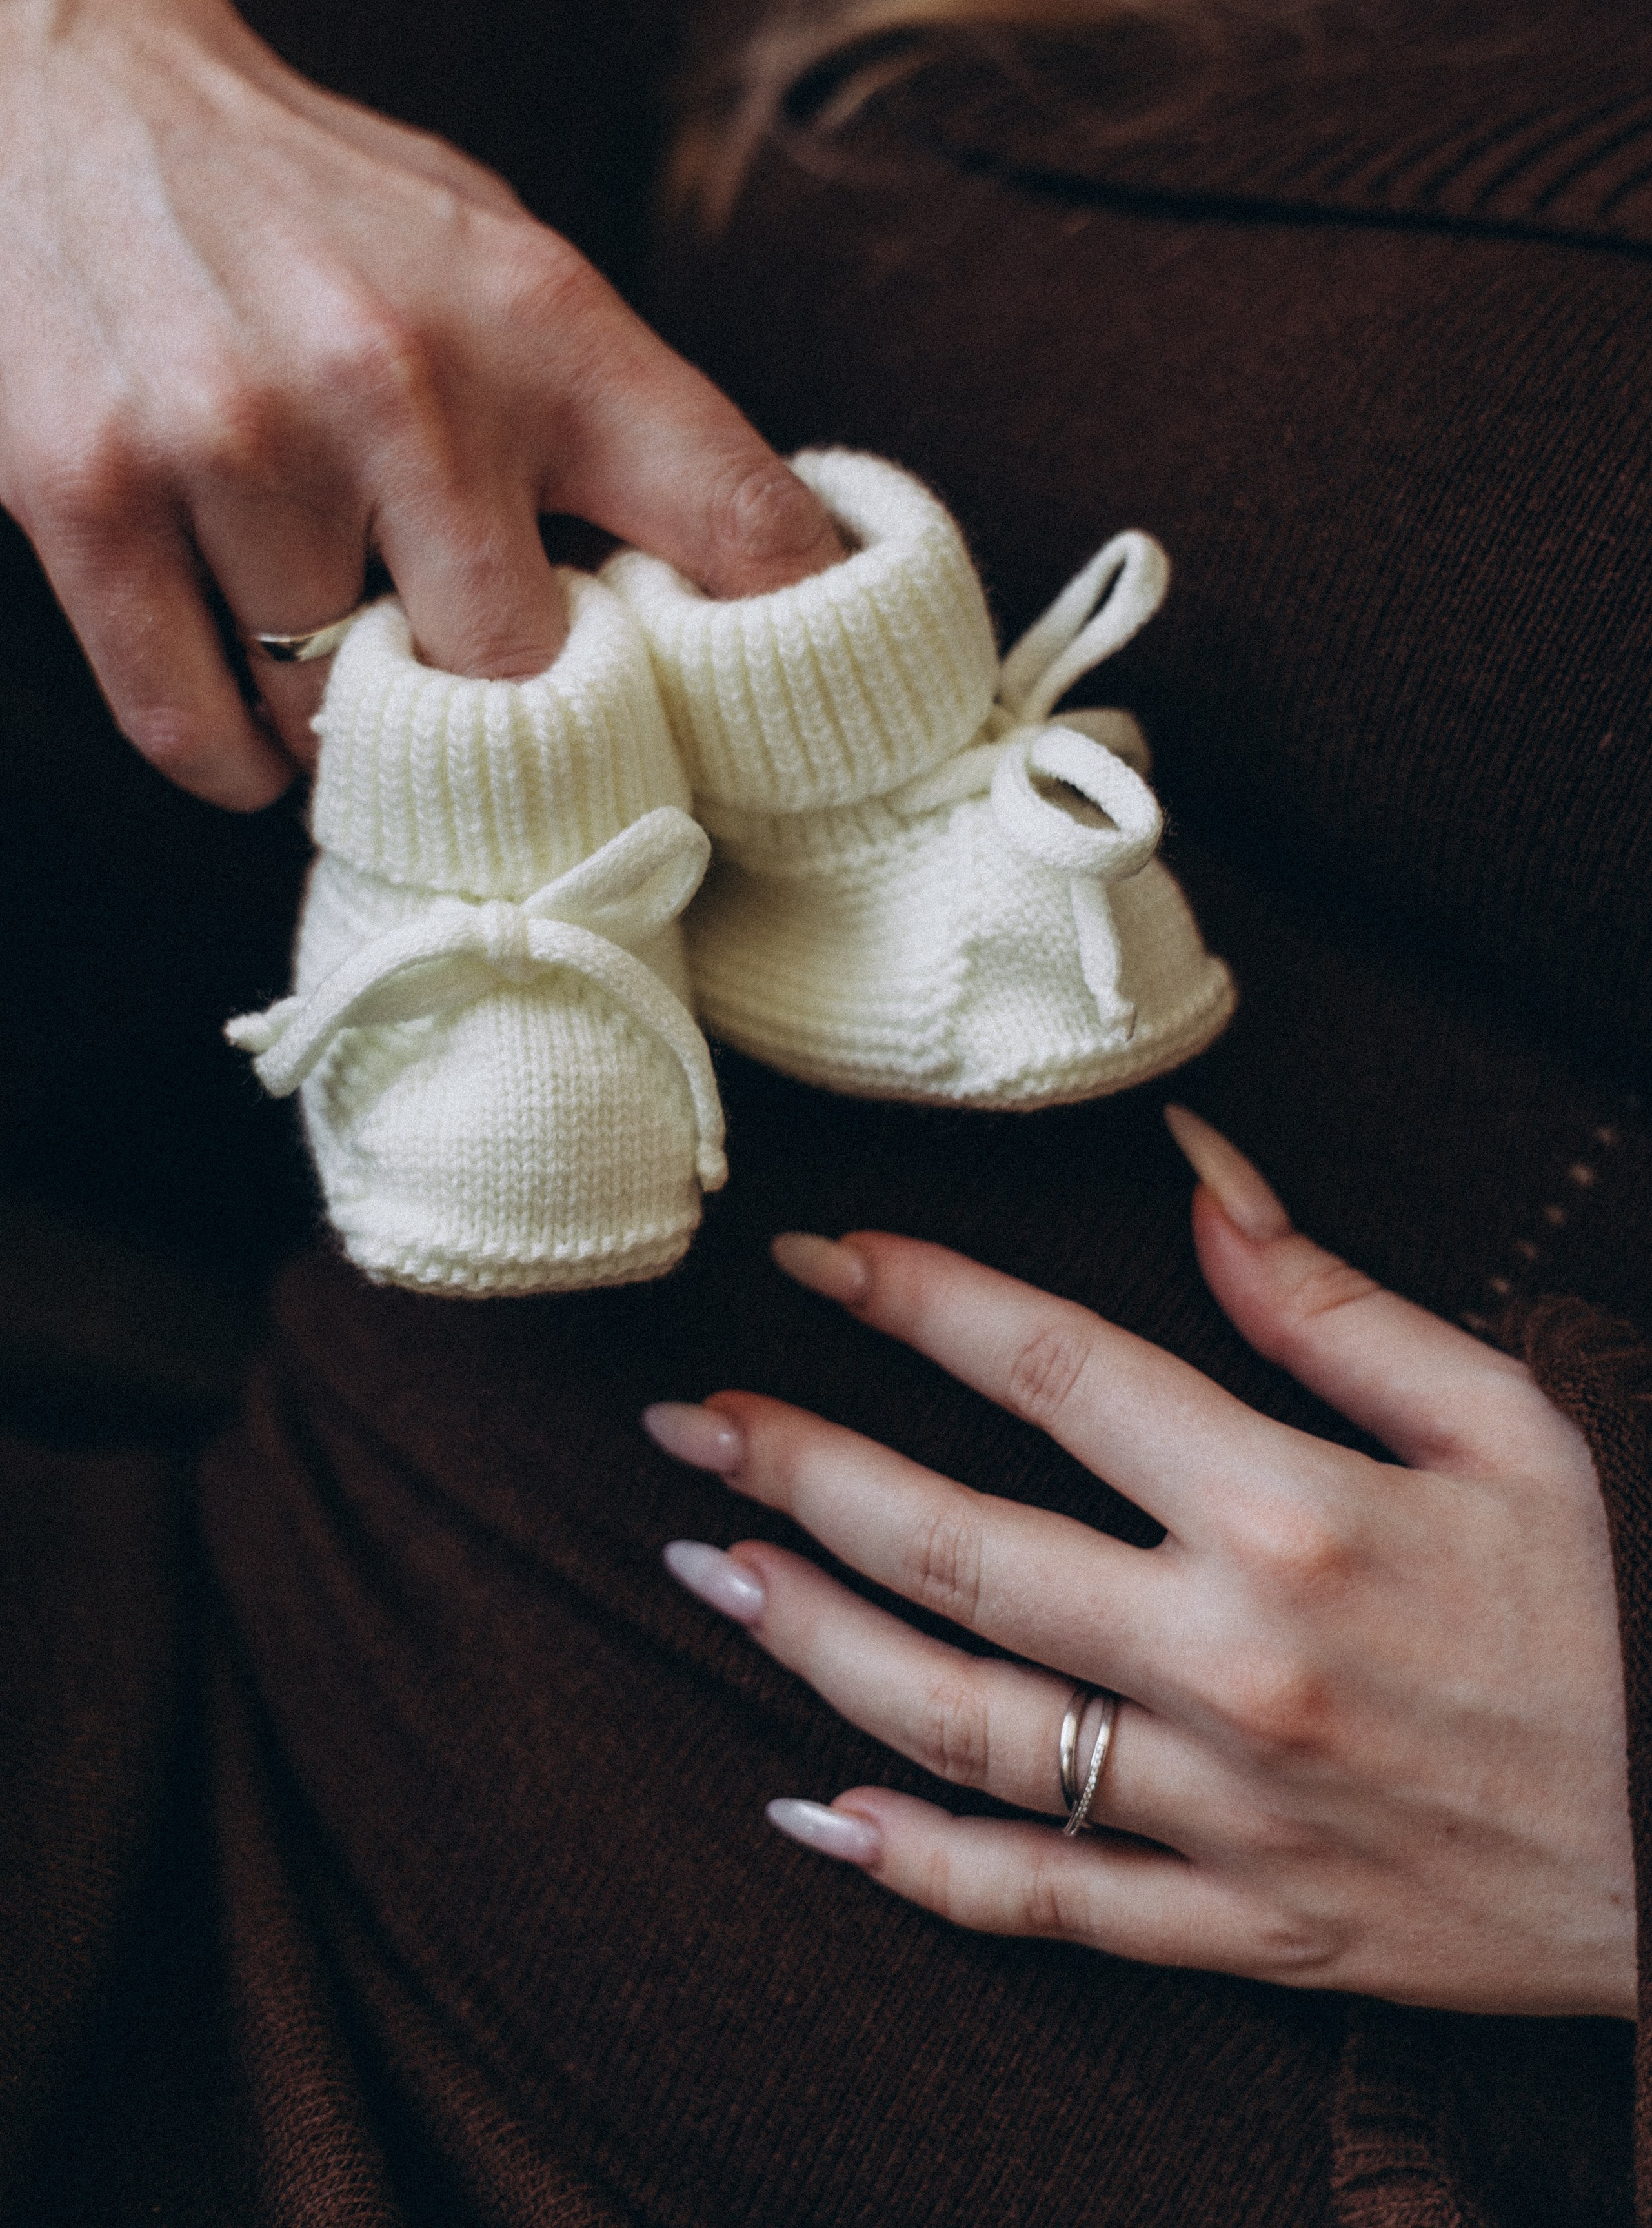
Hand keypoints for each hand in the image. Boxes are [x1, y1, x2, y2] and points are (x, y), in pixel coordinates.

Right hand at [0, 0, 838, 805]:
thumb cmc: (317, 208)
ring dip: (342, 730)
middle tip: (478, 705)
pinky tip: (248, 717)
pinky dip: (232, 760)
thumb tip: (730, 599)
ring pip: (334, 723)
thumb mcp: (501, 265)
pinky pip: (196, 735)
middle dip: (503, 717)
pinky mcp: (90, 496)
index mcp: (543, 324)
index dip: (794, 652)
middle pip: (521, 677)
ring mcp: (237, 442)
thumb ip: (607, 422)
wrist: (60, 89)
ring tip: (330, 656)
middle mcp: (401, 384)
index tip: (799, 733)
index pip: (739, 522)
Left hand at [645, 1109, 1634, 2018]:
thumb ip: (1332, 1300)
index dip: (919, 1301)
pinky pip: (1049, 1908)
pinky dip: (923, 1869)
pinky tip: (818, 1814)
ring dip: (815, 1645)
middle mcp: (1235, 1663)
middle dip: (801, 1471)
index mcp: (1297, 1515)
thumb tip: (1198, 1164)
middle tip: (687, 1422)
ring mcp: (1227, 1811)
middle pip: (959, 1550)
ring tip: (712, 1570)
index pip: (1055, 1376)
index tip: (816, 1258)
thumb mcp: (1509, 1425)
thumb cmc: (1614, 1615)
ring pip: (965, 1727)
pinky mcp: (1247, 1929)